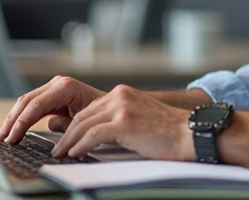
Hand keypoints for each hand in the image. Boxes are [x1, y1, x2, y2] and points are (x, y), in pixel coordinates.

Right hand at [0, 76, 105, 142]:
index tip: (12, 138)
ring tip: (3, 136)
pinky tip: (13, 129)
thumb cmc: (104, 115)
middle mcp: (58, 84)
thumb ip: (66, 124)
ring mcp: (54, 87)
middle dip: (12, 121)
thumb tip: (48, 126)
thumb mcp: (85, 122)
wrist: (115, 109)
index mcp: (66, 87)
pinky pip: (33, 105)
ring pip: (26, 102)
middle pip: (27, 101)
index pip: (36, 105)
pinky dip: (22, 117)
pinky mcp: (52, 95)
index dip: (21, 123)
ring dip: (13, 119)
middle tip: (2, 139)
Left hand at [51, 84, 194, 160]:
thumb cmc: (168, 131)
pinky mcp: (125, 123)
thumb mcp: (138, 117)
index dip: (73, 125)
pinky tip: (75, 155)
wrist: (190, 132)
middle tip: (57, 149)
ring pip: (84, 124)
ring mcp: (122, 108)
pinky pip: (93, 135)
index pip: (89, 109)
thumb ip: (118, 119)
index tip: (65, 138)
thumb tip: (95, 133)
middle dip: (66, 134)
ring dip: (69, 142)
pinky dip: (80, 146)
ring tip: (61, 154)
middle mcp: (120, 96)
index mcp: (122, 93)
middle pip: (82, 115)